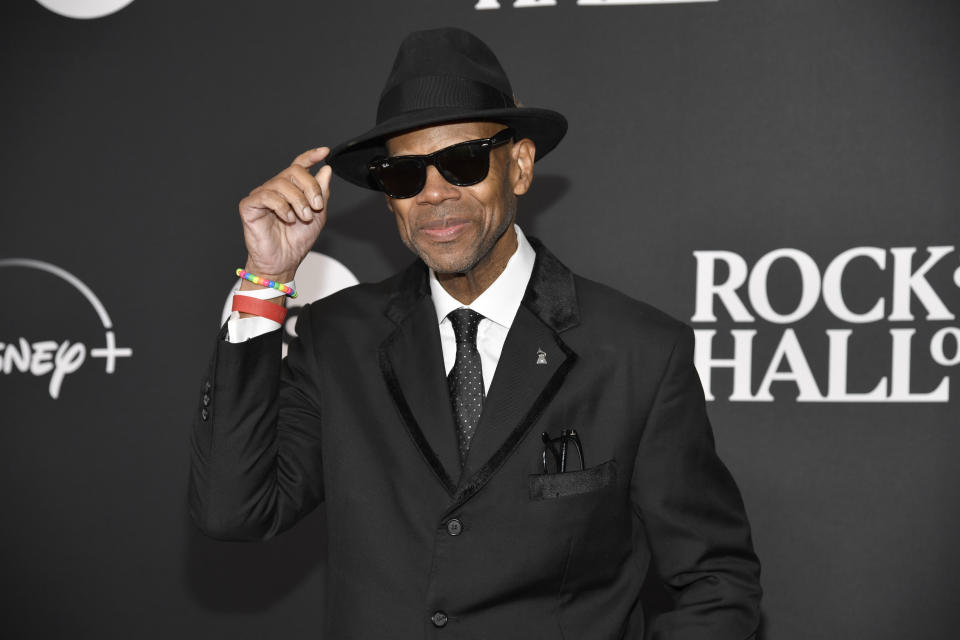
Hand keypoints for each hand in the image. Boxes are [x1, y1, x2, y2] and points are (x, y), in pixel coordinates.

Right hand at [238, 147, 332, 281]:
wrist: (284, 261)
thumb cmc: (296, 241)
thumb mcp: (318, 215)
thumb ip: (321, 193)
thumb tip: (325, 170)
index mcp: (291, 189)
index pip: (299, 165)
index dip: (311, 156)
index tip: (324, 152)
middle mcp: (276, 189)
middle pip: (294, 172)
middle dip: (310, 188)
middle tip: (315, 207)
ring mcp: (262, 195)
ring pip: (282, 183)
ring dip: (298, 201)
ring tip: (302, 218)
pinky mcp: (250, 206)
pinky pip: (267, 196)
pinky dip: (282, 207)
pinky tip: (287, 219)